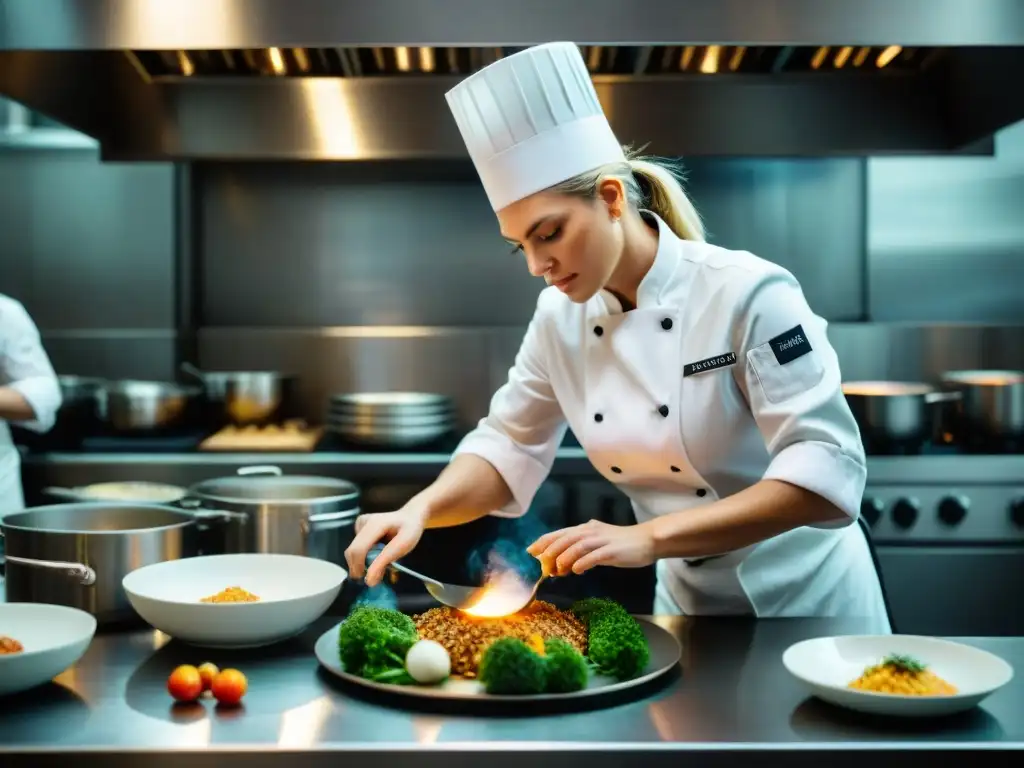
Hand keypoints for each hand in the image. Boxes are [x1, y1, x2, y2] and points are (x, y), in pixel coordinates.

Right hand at [344, 505, 428, 586]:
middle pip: (352, 552)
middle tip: (375, 576)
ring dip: (363, 562)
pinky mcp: (358, 527)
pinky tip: (377, 552)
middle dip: (360, 567)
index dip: (359, 568)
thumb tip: (369, 581)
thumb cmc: (409, 530)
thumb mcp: (403, 546)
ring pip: (353, 552)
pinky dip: (364, 556)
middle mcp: (363, 522)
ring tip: (380, 563)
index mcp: (375, 524)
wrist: (410, 516)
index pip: (358, 550)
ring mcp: (359, 524)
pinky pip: (357, 548)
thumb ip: (384, 562)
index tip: (368, 581)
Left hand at [527, 519, 656, 575]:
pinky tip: (577, 571)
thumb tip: (561, 565)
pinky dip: (583, 563)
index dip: (544, 541)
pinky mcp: (612, 550)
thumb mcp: (597, 544)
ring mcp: (602, 540)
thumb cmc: (621, 544)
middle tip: (540, 564)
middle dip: (550, 550)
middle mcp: (592, 531)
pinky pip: (594, 556)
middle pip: (565, 538)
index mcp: (586, 528)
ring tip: (556, 570)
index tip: (530, 551)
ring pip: (577, 545)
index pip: (560, 533)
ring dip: (564, 558)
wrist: (647, 540)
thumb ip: (580, 551)